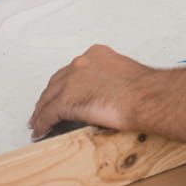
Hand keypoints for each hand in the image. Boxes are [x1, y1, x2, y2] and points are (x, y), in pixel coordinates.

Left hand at [30, 44, 154, 139]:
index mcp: (96, 54)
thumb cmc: (145, 90)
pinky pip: (48, 114)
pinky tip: (40, 130)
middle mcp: (81, 63)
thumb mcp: (125, 74)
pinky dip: (42, 123)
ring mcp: (72, 80)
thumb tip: (107, 92)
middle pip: (56, 82)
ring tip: (38, 121)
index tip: (62, 92)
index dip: (64, 84)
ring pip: (48, 97)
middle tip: (44, 108)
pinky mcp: (67, 100)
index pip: (72, 70)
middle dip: (49, 96)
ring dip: (42, 110)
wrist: (147, 98)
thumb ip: (109, 79)